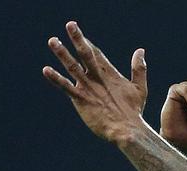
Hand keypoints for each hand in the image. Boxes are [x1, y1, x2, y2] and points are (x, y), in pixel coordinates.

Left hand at [42, 21, 147, 143]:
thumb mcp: (139, 87)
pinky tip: (46, 70)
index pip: (96, 53)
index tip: (78, 33)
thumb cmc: (133, 111)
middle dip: (77, 38)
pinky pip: (65, 87)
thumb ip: (139, 69)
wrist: (126, 129)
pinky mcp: (81, 100)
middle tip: (70, 25)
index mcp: (110, 74)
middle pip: (85, 53)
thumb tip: (140, 51)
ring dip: (62, 53)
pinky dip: (56, 78)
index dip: (87, 42)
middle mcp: (97, 78)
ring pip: (72, 67)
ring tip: (52, 41)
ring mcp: (88, 88)